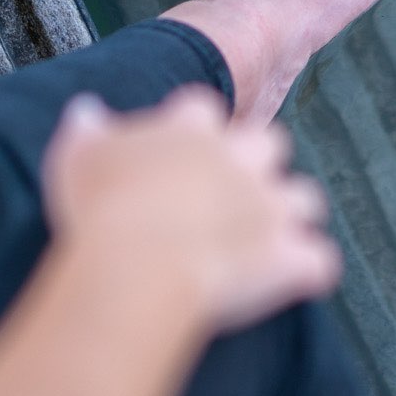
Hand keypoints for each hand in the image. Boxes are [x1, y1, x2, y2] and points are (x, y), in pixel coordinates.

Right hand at [42, 87, 342, 334]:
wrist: (139, 265)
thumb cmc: (101, 209)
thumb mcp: (76, 157)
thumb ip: (87, 130)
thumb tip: (87, 112)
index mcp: (194, 128)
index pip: (203, 112)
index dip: (194, 133)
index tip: (176, 157)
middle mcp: (244, 158)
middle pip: (270, 144)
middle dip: (257, 167)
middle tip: (228, 198)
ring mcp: (274, 207)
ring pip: (306, 199)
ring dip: (290, 217)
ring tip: (264, 243)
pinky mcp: (292, 257)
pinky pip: (319, 262)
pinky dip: (307, 271)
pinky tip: (291, 284)